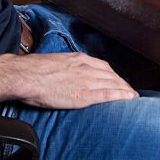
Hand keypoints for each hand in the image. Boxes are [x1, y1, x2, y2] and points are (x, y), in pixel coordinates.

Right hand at [19, 52, 138, 109]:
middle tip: (130, 91)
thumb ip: (66, 68)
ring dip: (125, 90)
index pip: (104, 67)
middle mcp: (87, 68)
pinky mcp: (83, 94)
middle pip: (112, 76)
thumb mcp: (55, 62)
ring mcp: (86, 80)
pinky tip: (129, 99)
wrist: (26, 75)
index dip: (114, 75)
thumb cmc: (34, 70)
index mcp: (79, 59)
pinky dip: (120, 96)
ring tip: (132, 97)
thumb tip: (65, 75)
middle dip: (123, 84)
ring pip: (113, 84)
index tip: (119, 81)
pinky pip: (107, 94)